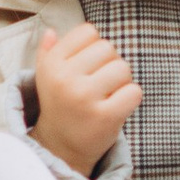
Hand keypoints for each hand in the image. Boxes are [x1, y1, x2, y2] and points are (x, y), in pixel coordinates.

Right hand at [34, 22, 140, 177]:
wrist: (62, 148)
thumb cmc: (60, 106)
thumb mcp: (46, 77)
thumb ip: (48, 52)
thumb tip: (53, 31)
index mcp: (52, 64)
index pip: (88, 31)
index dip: (94, 46)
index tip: (88, 65)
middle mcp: (65, 79)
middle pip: (108, 48)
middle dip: (110, 62)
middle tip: (102, 82)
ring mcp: (84, 98)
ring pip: (123, 68)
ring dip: (122, 80)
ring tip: (110, 94)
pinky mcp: (105, 117)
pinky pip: (134, 91)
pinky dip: (131, 97)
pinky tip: (118, 105)